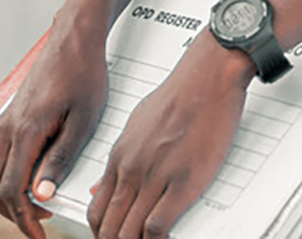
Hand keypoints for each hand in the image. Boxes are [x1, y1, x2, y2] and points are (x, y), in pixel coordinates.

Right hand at [0, 20, 111, 238]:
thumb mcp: (83, 120)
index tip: (41, 235)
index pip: (11, 191)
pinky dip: (10, 178)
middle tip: (40, 226)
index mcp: (24, 131)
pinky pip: (0, 158)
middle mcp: (6, 129)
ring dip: (10, 198)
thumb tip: (40, 195)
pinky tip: (38, 180)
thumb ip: (60, 159)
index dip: (24, 220)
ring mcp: (5, 123)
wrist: (73, 37)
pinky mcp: (11, 118)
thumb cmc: (84, 74)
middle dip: (12, 215)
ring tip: (40, 207)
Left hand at [86, 37, 250, 238]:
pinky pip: (158, 227)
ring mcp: (155, 178)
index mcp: (119, 157)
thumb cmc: (177, 95)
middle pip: (109, 227)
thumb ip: (119, 159)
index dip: (100, 233)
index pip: (95, 210)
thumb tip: (103, 186)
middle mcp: (131, 170)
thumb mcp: (135, 125)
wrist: (206, 78)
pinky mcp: (182, 183)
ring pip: (129, 232)